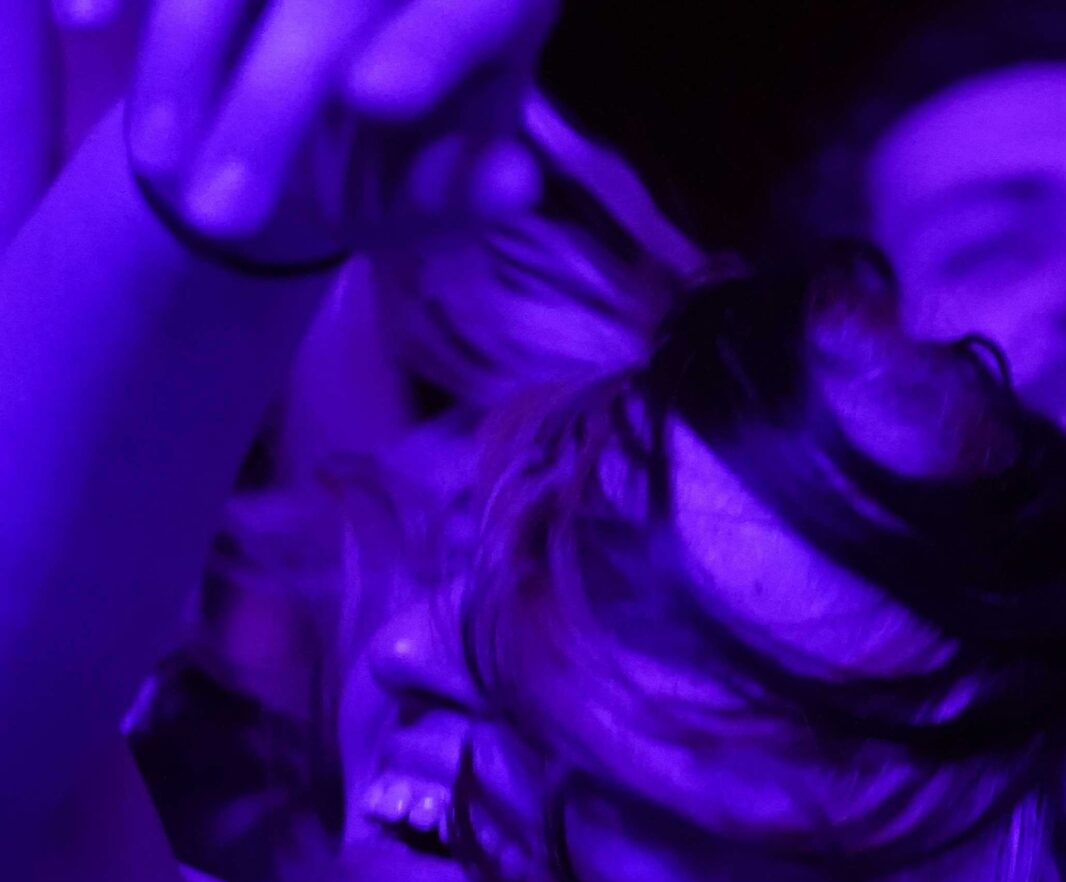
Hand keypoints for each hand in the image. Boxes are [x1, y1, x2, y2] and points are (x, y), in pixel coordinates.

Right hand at [73, 0, 555, 260]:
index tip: (376, 99)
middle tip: (221, 211)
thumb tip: (517, 184)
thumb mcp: (432, 190)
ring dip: (187, 55)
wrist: (307, 129)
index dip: (430, 47)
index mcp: (488, 0)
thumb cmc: (397, 159)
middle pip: (335, 0)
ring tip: (157, 163)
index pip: (472, 11)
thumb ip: (467, 187)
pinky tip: (82, 25)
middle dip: (274, 101)